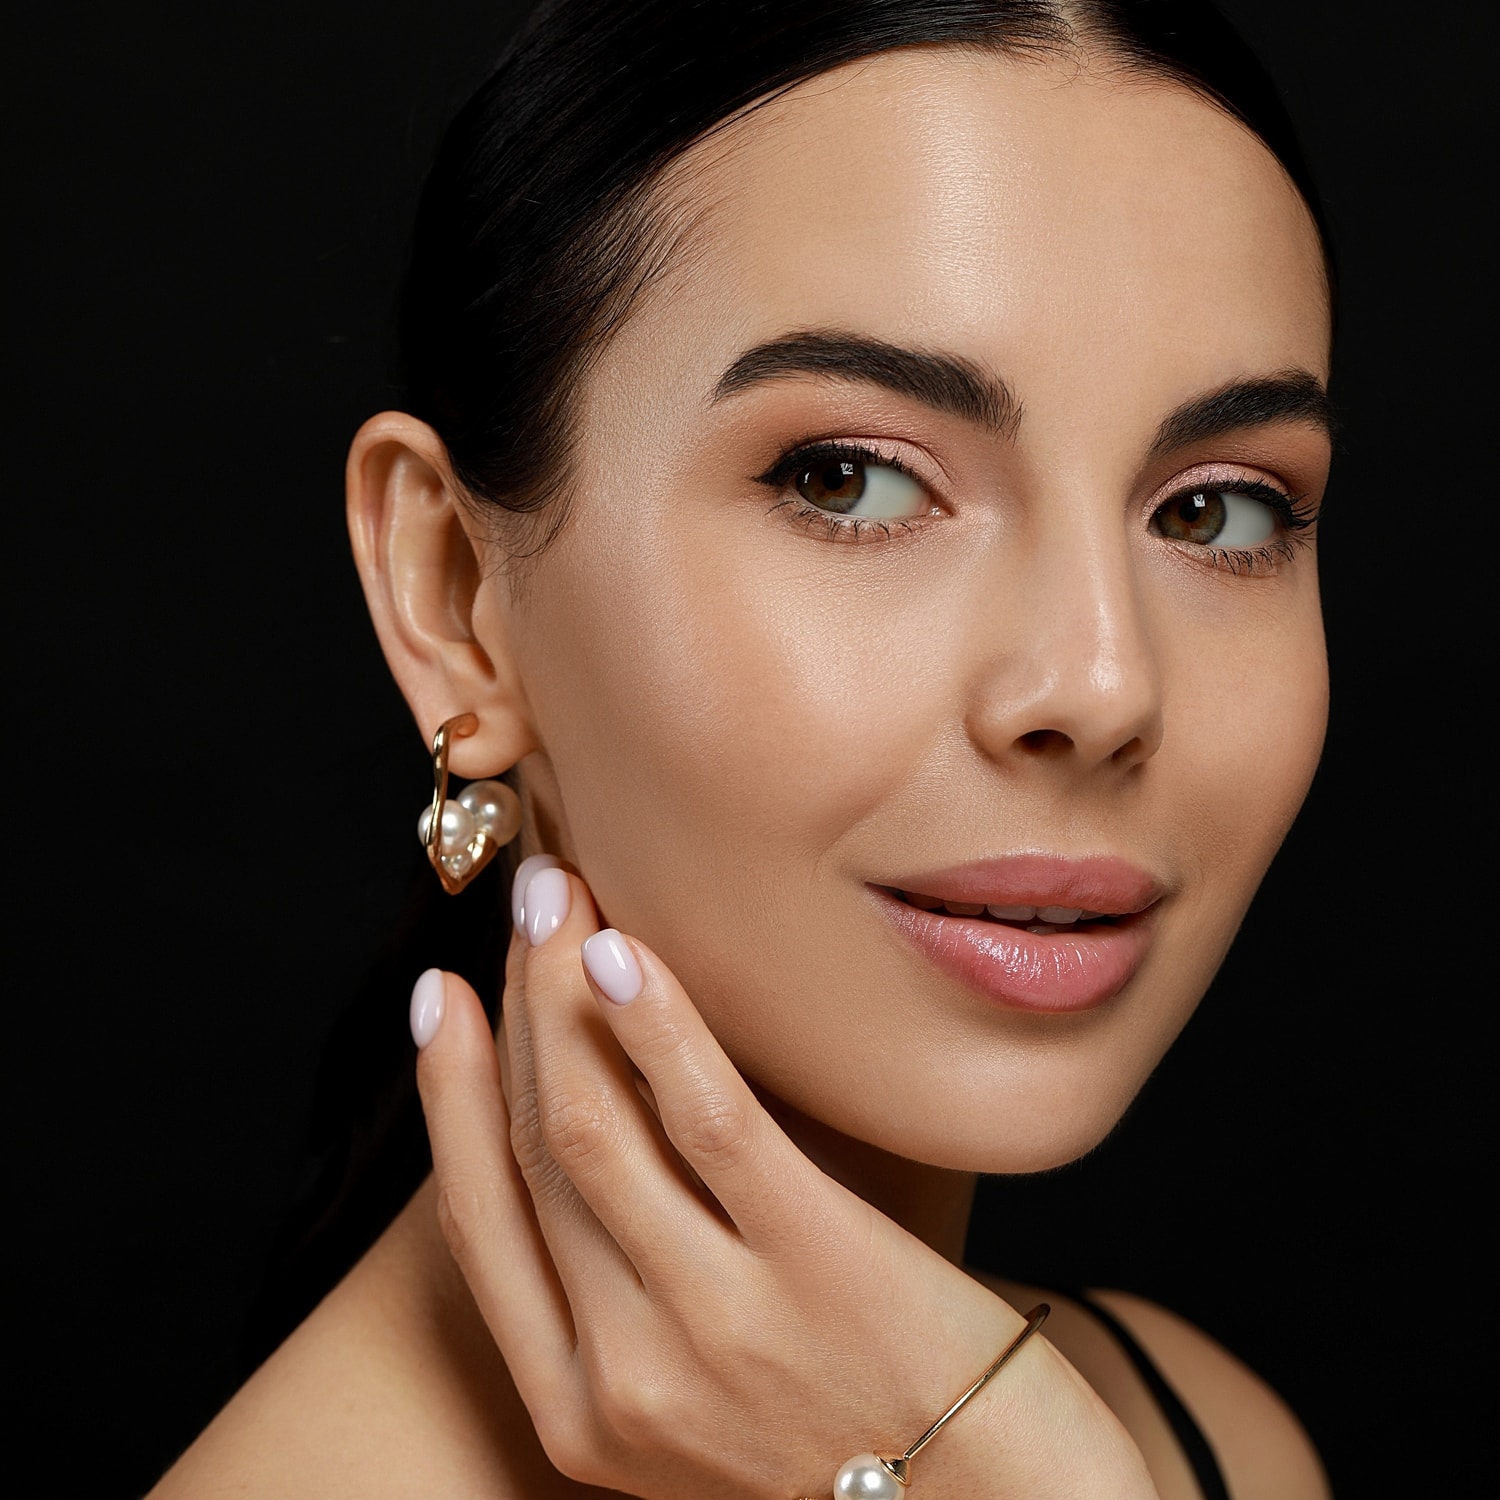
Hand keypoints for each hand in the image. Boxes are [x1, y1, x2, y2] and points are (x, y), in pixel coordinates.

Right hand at [413, 863, 1152, 1498]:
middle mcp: (626, 1376)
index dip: (448, 1098)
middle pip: (535, 1151)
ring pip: (593, 1128)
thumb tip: (591, 1134)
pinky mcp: (819, 1266)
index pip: (480, 1225)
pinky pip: (709, 1123)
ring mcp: (717, 1325)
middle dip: (517, 1006)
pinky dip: (657, 1031)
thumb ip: (629, 1307)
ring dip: (563, 993)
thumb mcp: (698, 1409)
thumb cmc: (845, 1434)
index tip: (440, 999)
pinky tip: (628, 955)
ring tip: (563, 896)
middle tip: (527, 903)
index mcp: (579, 1417)